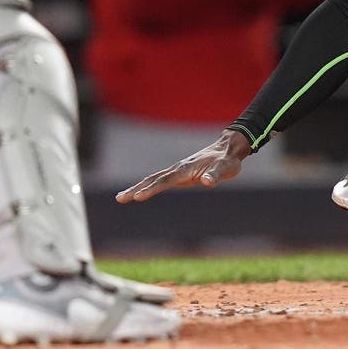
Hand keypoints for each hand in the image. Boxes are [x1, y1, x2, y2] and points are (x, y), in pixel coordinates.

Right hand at [115, 128, 251, 202]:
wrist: (227, 149)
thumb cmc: (227, 161)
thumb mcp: (226, 168)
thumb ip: (216, 175)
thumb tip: (207, 182)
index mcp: (187, 168)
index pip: (166, 180)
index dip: (152, 189)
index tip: (138, 197)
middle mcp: (179, 168)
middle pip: (153, 179)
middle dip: (136, 189)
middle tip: (120, 199)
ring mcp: (177, 171)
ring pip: (153, 179)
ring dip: (137, 188)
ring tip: (121, 198)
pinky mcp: (179, 174)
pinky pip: (159, 180)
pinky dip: (147, 186)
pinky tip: (139, 192)